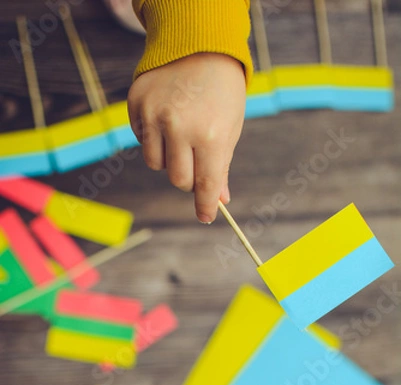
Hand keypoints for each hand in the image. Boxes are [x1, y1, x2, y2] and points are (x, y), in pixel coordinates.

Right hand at [128, 53, 246, 222]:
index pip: (205, 184)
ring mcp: (154, 114)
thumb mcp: (230, 127)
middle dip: (189, 178)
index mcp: (210, 133)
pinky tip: (167, 118)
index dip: (205, 205)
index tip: (206, 217)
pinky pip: (143, 141)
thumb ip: (221, 165)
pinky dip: (154, 139)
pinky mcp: (136, 105)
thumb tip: (218, 199)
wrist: (199, 43)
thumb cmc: (221, 91)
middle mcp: (179, 126)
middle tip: (197, 161)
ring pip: (156, 164)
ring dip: (170, 159)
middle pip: (178, 180)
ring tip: (182, 134)